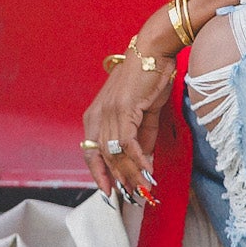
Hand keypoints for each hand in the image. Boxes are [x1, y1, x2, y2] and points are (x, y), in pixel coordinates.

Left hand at [81, 52, 173, 204]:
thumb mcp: (145, 111)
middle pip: (103, 157)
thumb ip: (142, 136)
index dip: (99, 174)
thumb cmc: (150, 76)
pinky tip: (147, 170)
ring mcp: (108, 112)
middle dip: (118, 179)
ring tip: (143, 188)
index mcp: (96, 115)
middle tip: (133, 196)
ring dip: (130, 173)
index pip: (90, 152)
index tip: (109, 191)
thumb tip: (144, 159)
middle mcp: (98, 115)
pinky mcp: (123, 109)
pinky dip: (138, 159)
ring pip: (114, 153)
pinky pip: (128, 143)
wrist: (155, 50)